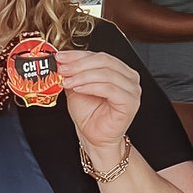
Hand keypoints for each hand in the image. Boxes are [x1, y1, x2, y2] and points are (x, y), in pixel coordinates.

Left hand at [56, 49, 139, 163]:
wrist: (94, 137)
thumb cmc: (90, 114)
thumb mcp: (77, 86)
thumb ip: (72, 72)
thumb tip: (61, 60)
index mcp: (119, 70)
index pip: (99, 55)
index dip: (78, 55)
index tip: (61, 57)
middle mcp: (129, 77)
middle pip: (104, 61)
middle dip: (79, 64)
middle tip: (63, 68)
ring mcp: (132, 90)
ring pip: (106, 73)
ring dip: (82, 76)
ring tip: (67, 81)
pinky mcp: (130, 102)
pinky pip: (109, 88)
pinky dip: (91, 86)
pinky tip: (78, 89)